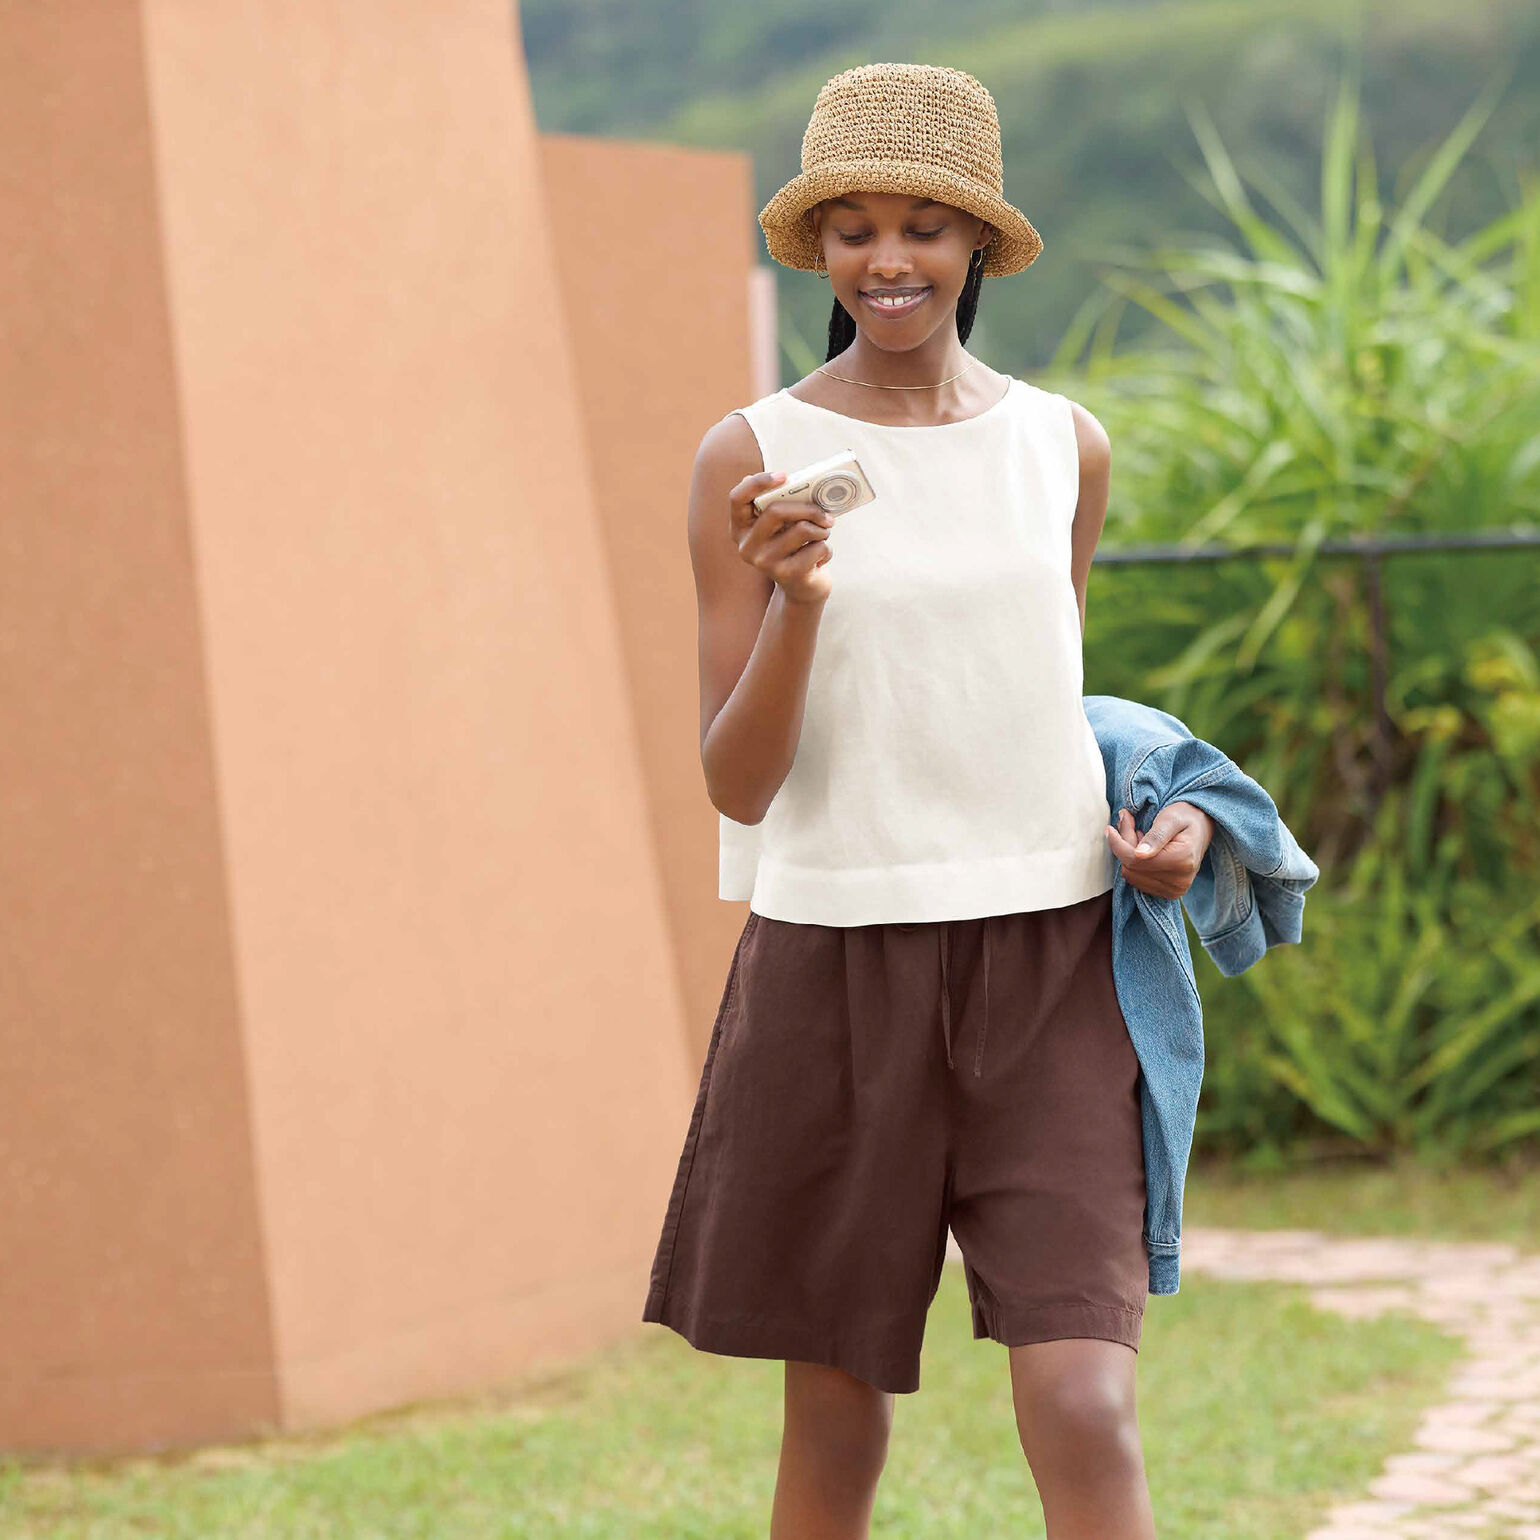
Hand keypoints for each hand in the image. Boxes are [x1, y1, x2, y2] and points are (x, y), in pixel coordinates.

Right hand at [728, 471, 834, 605]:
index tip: (784, 476)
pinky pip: (816, 549)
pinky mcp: (787, 575)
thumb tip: (799, 481)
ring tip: (823, 535)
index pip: (737, 498)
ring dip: (822, 530)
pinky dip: (826, 549)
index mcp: (741, 528)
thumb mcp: (784, 525)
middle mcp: (747, 546)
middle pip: (776, 511)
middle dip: (808, 508)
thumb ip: (784, 504)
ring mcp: (765, 562)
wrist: (802, 588)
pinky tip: (821, 558)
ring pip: (802, 530)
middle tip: (826, 514)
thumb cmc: (794, 547)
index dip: (758, 482)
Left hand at [1106, 800, 1214, 899]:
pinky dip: (1135, 866)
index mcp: (1181, 861)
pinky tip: (1144, 852)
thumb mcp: (1170, 818)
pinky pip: (1138, 882)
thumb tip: (1139, 854)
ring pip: (1132, 876)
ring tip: (1140, 837)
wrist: (1203, 826)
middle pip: (1131, 869)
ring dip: (1129, 856)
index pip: (1134, 860)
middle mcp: (1180, 881)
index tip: (1110, 828)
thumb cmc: (1186, 817)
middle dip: (1124, 846)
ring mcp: (1175, 890)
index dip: (1117, 844)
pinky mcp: (1170, 893)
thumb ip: (1156, 836)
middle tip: (1129, 825)